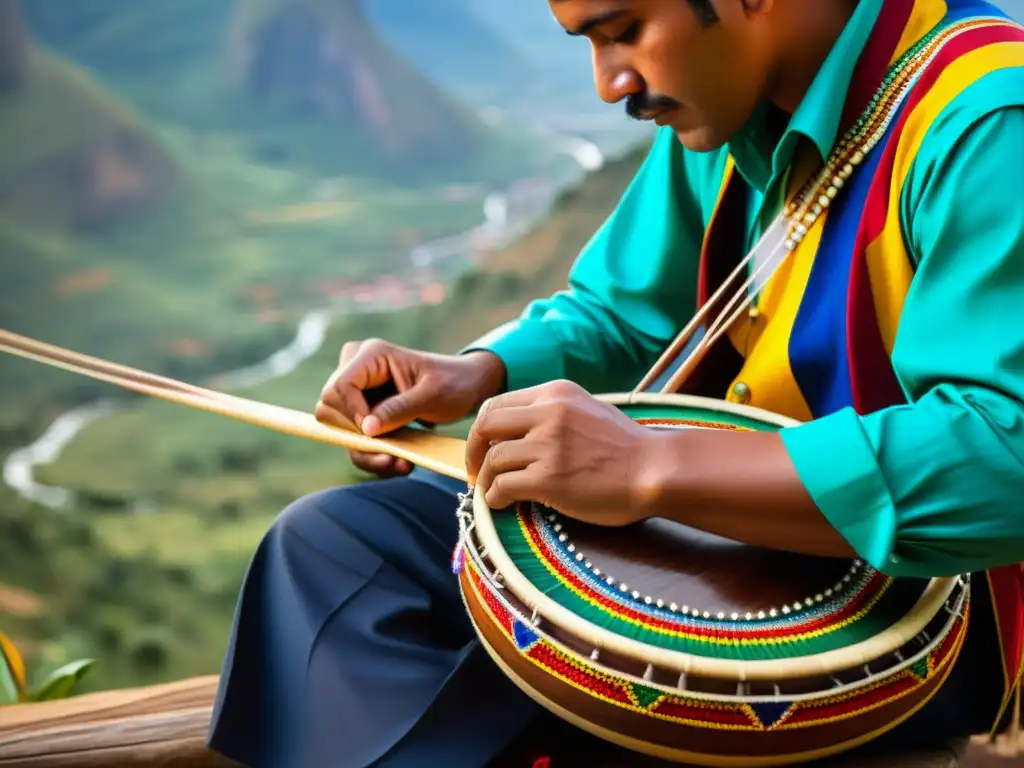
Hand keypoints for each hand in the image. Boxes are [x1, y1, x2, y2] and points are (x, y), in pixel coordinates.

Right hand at [315, 340, 505, 477]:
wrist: (465, 388)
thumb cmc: (453, 383)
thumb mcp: (431, 395)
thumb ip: (398, 409)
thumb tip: (366, 429)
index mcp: (372, 355)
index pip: (340, 386)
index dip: (352, 413)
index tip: (377, 432)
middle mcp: (356, 369)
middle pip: (329, 409)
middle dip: (357, 437)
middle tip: (391, 453)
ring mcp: (356, 392)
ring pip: (336, 429)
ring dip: (365, 453)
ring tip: (400, 464)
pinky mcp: (360, 412)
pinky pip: (351, 440)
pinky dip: (372, 456)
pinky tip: (399, 463)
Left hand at [465, 380, 656, 525]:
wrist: (656, 470)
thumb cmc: (626, 448)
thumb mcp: (588, 410)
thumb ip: (554, 412)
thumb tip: (518, 430)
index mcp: (556, 393)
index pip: (497, 404)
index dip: (482, 429)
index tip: (482, 448)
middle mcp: (549, 413)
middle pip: (485, 425)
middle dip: (472, 450)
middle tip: (474, 470)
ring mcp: (549, 446)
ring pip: (493, 459)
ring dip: (485, 479)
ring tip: (490, 492)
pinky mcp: (550, 479)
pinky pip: (503, 486)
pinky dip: (494, 497)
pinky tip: (501, 504)